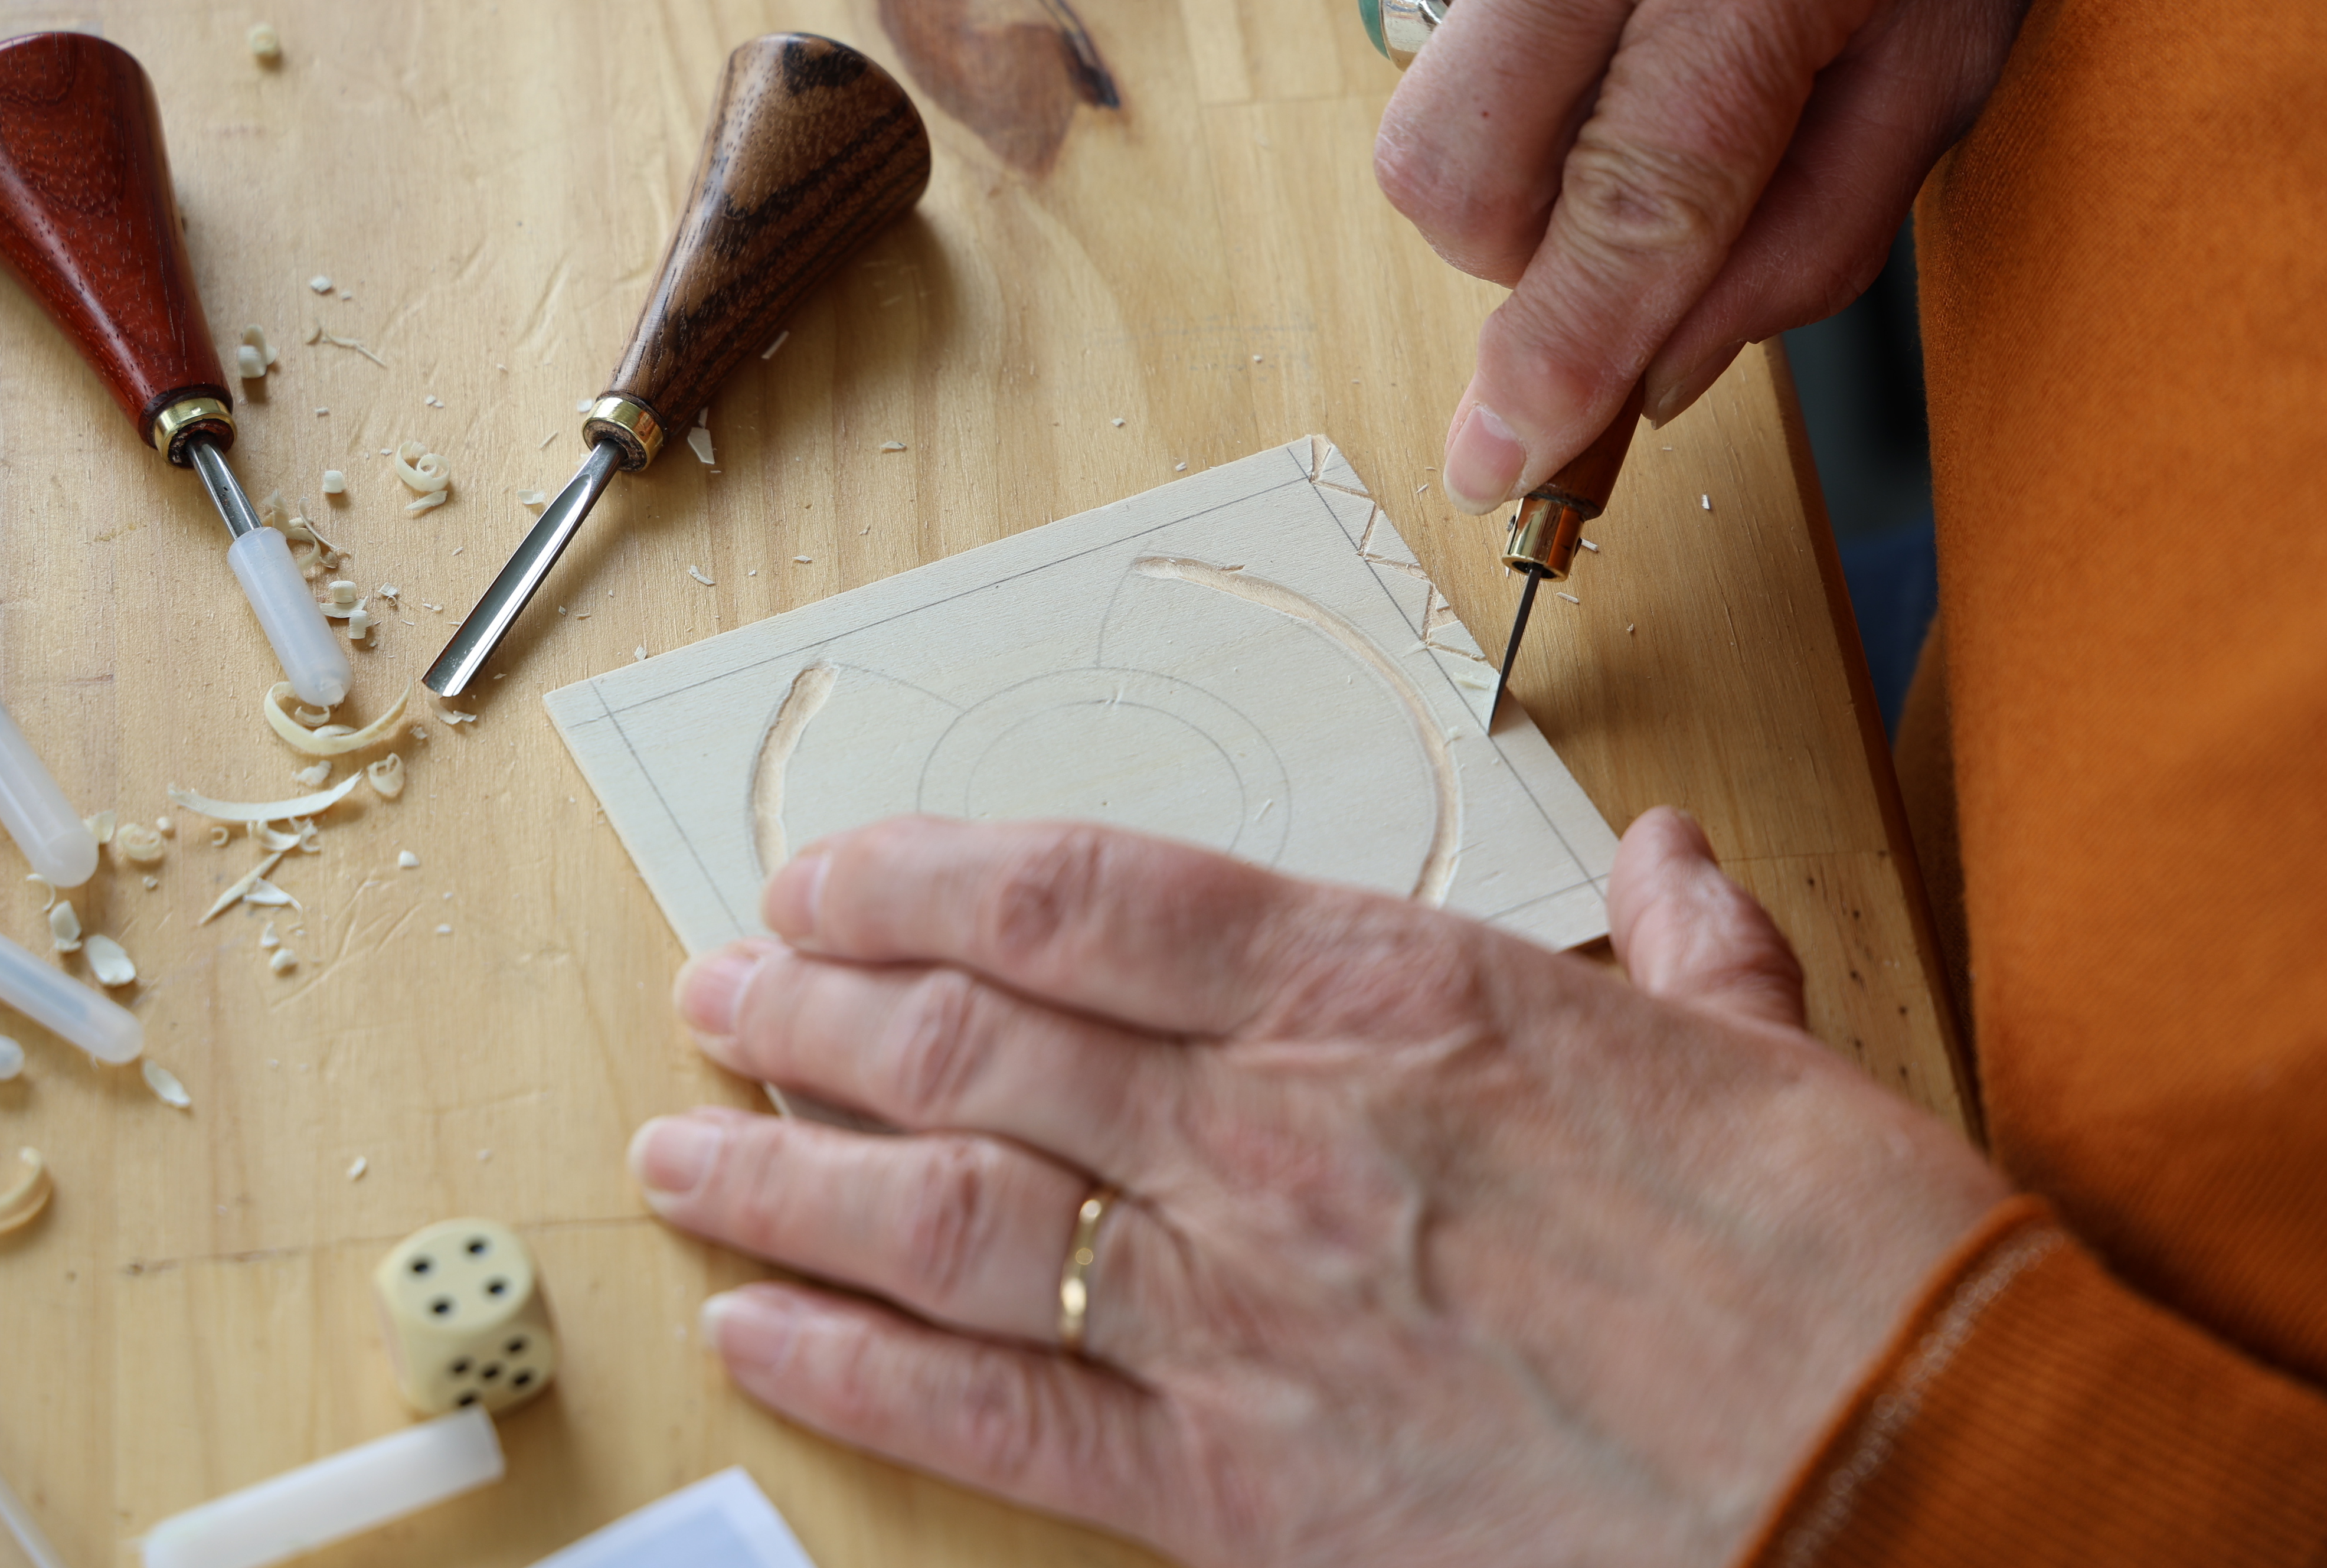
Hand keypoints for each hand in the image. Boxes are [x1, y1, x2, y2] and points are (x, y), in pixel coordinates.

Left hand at [629, 809, 2006, 1565]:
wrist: (1917, 1503)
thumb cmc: (1846, 1277)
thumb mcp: (1775, 1062)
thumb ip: (1687, 951)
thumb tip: (1664, 861)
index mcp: (1395, 1003)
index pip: (1083, 901)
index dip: (921, 877)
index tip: (827, 876)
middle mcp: (1281, 1140)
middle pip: (974, 1047)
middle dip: (815, 1012)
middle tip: (716, 991)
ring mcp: (1244, 1321)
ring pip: (942, 1219)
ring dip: (784, 1176)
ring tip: (676, 1148)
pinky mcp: (1239, 1499)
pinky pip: (1000, 1421)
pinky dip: (858, 1375)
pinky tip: (756, 1333)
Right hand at [1373, 0, 2025, 511]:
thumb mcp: (1948, 63)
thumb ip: (1814, 238)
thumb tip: (1661, 375)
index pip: (1631, 202)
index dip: (1561, 353)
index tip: (1503, 463)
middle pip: (1452, 168)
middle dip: (1517, 265)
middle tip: (1625, 246)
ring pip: (1431, 119)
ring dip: (1519, 184)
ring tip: (1647, 120)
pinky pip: (1458, 58)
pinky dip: (1525, 109)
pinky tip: (1627, 64)